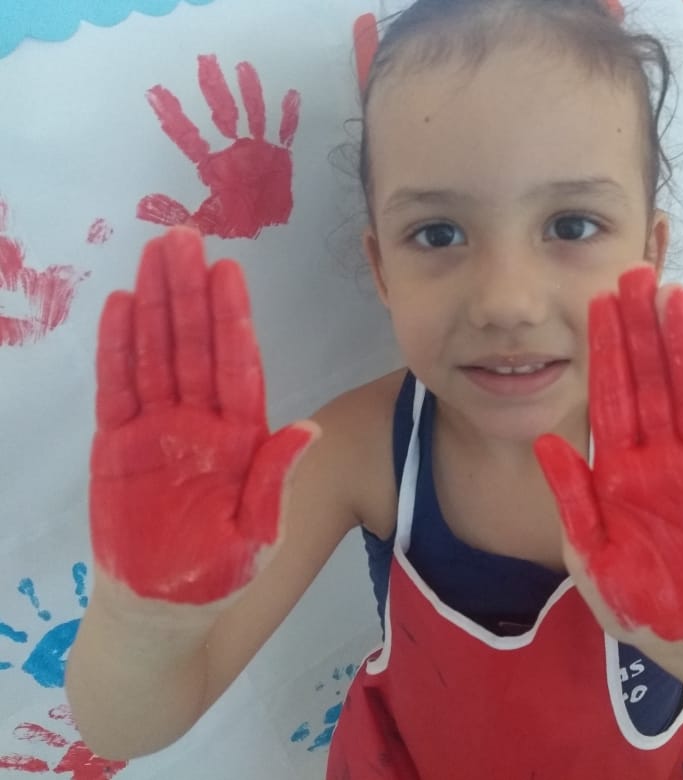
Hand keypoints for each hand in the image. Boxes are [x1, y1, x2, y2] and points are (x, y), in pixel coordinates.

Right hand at [89, 227, 316, 604]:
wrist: (160, 614)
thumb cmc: (217, 578)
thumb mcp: (257, 532)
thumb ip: (274, 479)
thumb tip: (310, 431)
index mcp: (239, 438)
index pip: (237, 366)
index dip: (232, 318)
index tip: (230, 271)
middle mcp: (199, 422)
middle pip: (193, 345)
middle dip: (189, 292)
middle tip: (183, 237)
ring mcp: (155, 430)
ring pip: (155, 353)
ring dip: (155, 304)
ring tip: (154, 255)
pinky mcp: (117, 445)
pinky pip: (117, 387)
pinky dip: (117, 348)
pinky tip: (122, 306)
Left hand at [137, 55, 299, 239]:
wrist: (273, 228)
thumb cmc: (238, 222)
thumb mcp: (206, 220)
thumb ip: (178, 214)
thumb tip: (144, 207)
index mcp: (212, 164)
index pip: (189, 135)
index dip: (174, 116)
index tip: (157, 93)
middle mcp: (233, 149)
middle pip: (221, 113)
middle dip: (212, 89)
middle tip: (204, 62)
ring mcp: (258, 148)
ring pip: (252, 114)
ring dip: (248, 92)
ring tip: (242, 68)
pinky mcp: (280, 154)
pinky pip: (284, 131)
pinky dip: (287, 115)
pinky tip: (289, 95)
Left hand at [534, 266, 682, 663]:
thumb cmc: (644, 604)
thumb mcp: (593, 556)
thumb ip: (573, 500)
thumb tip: (544, 444)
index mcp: (622, 471)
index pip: (611, 397)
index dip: (605, 349)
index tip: (596, 299)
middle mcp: (664, 461)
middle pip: (654, 382)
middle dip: (644, 329)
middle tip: (637, 272)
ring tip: (674, 299)